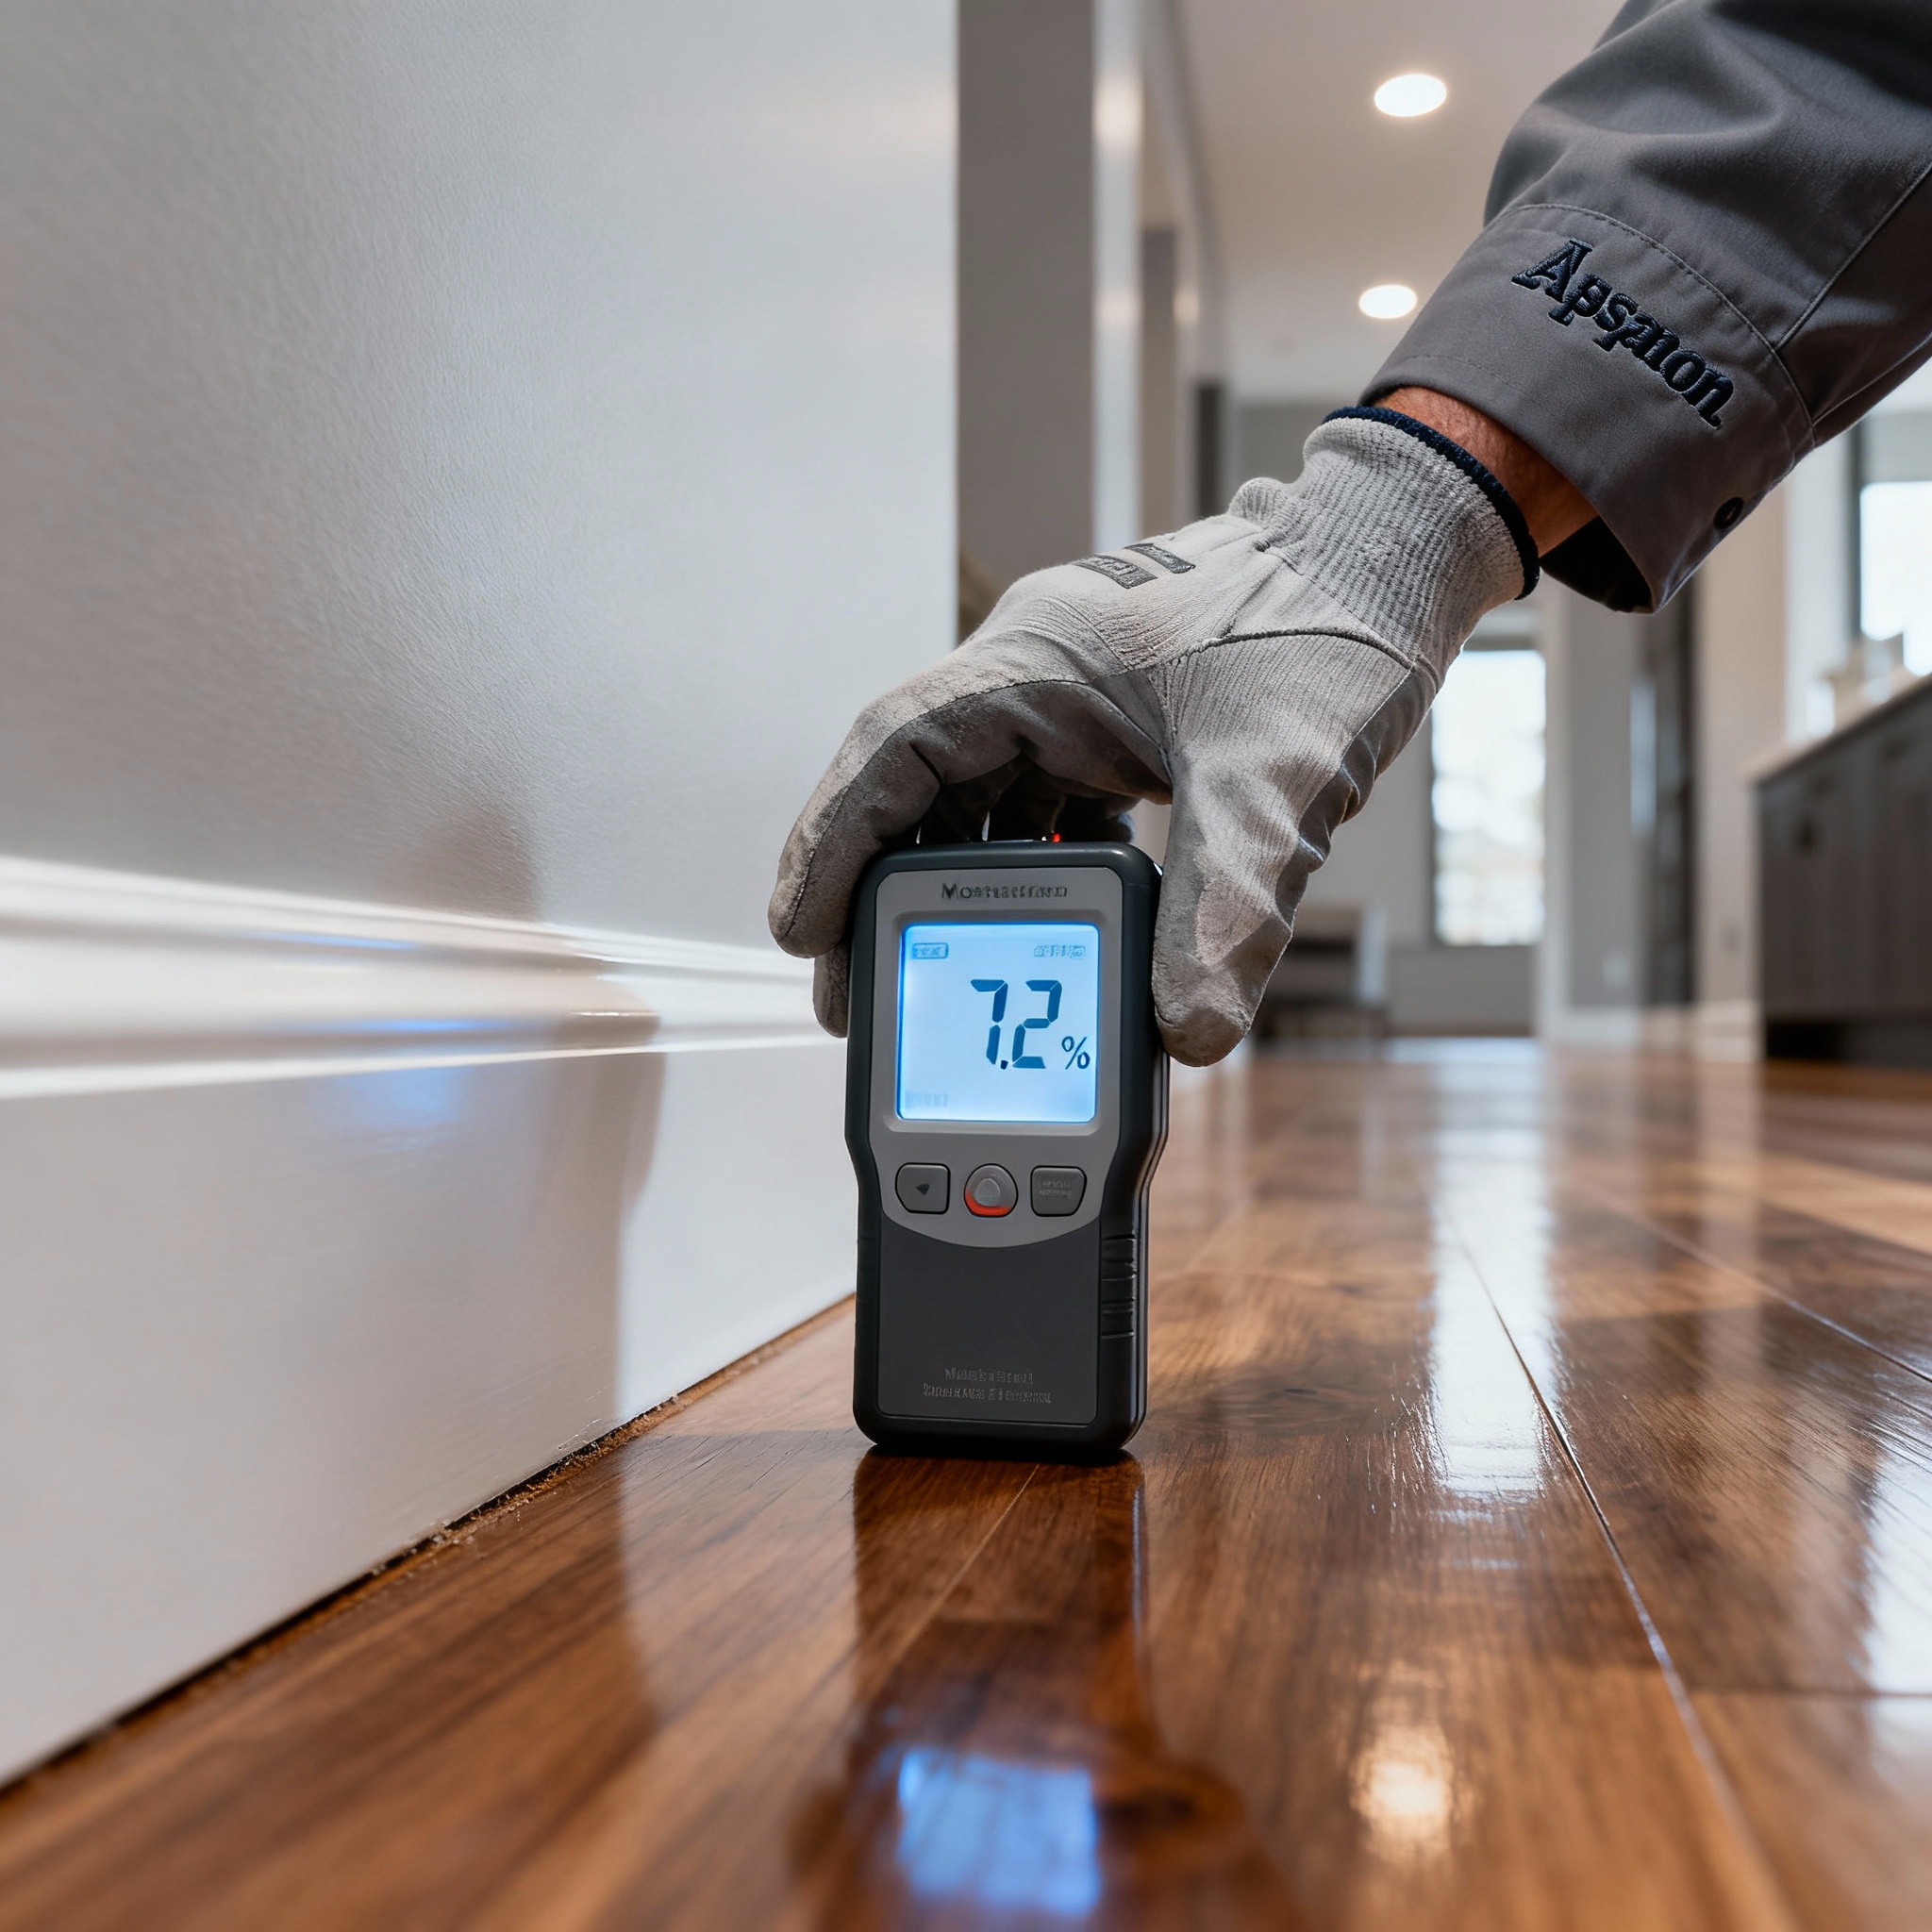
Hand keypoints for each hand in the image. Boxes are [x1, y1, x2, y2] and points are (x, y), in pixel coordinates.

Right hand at [768, 410, 1534, 1064]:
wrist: (1395, 561)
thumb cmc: (1334, 625)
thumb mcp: (1278, 777)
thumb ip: (1231, 904)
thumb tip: (1188, 1031)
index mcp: (1037, 659)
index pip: (892, 747)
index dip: (831, 840)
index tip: (799, 929)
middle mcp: (1035, 674)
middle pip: (915, 786)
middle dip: (881, 887)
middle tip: (858, 991)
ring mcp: (1072, 698)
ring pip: (974, 797)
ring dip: (952, 882)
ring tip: (936, 971)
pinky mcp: (1113, 723)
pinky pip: (1037, 799)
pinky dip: (1027, 865)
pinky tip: (1042, 920)